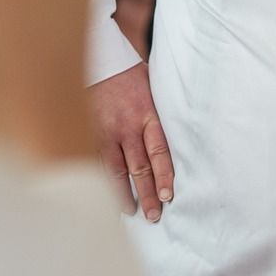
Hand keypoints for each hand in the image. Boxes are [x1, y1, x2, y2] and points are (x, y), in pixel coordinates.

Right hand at [91, 61, 174, 220]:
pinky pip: (95, 162)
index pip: (159, 152)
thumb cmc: (129, 74)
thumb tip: (187, 125)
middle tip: (154, 215)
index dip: (164, 176)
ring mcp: (104, 133)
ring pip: (115, 171)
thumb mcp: (153, 86)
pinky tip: (103, 195)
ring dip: (123, 194)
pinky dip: (100, 181)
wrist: (95, 59)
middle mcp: (126, 127)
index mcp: (146, 115)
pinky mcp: (88, 134)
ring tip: (130, 211)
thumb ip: (163, 111)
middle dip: (147, 194)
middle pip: (139, 168)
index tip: (168, 196)